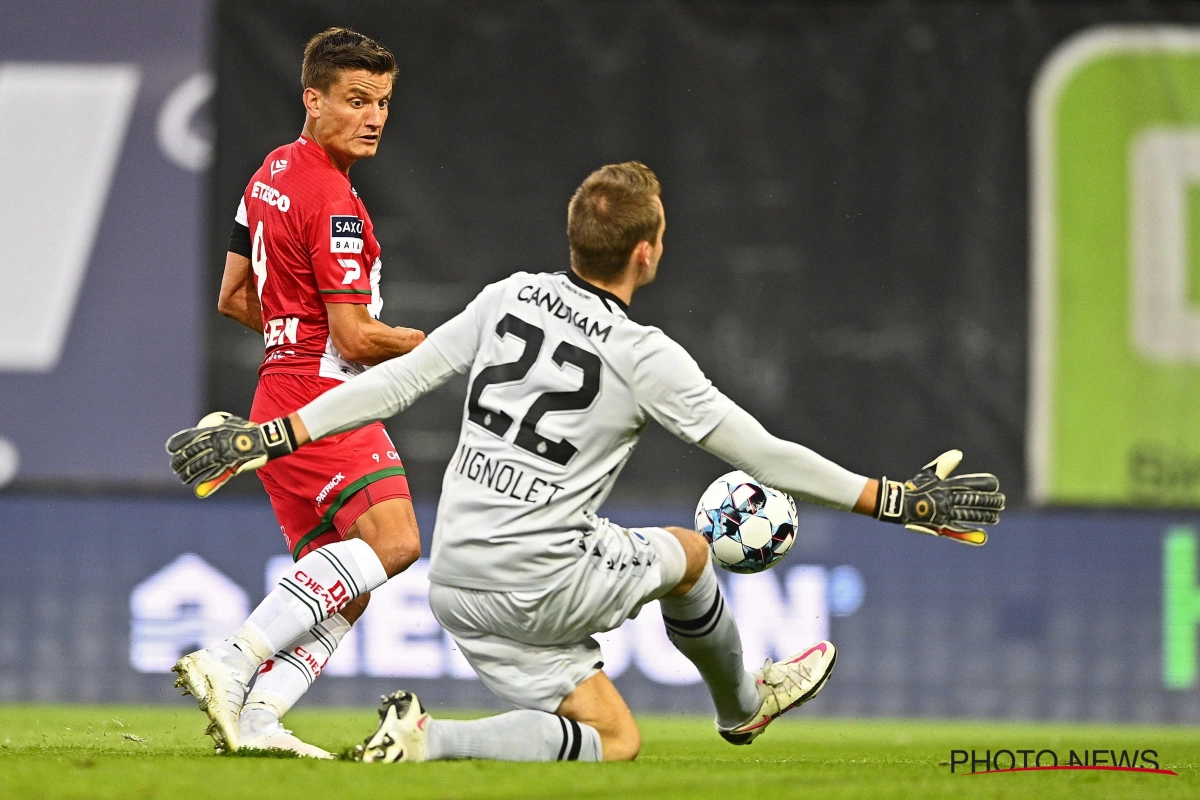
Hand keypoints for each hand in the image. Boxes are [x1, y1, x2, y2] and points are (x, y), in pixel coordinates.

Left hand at [165, 412, 295, 497]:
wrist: (266, 440)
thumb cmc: (249, 432)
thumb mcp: (232, 424)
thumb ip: (218, 427)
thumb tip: (206, 425)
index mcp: (214, 431)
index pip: (190, 437)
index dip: (178, 443)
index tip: (170, 449)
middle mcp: (215, 442)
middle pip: (191, 452)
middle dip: (180, 461)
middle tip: (174, 466)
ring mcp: (222, 454)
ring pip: (199, 465)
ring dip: (188, 473)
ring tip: (182, 477)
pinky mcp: (230, 465)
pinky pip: (213, 475)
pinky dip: (204, 482)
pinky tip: (196, 487)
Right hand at [875, 450, 1004, 544]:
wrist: (898, 504)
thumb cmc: (916, 488)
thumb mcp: (929, 474)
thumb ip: (945, 465)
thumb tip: (959, 454)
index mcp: (946, 486)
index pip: (970, 484)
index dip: (984, 484)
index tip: (995, 484)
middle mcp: (947, 499)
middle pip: (973, 500)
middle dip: (989, 501)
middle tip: (1001, 501)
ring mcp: (945, 512)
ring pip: (969, 514)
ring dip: (984, 515)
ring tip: (996, 516)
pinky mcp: (941, 525)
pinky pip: (959, 529)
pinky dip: (971, 532)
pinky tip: (983, 534)